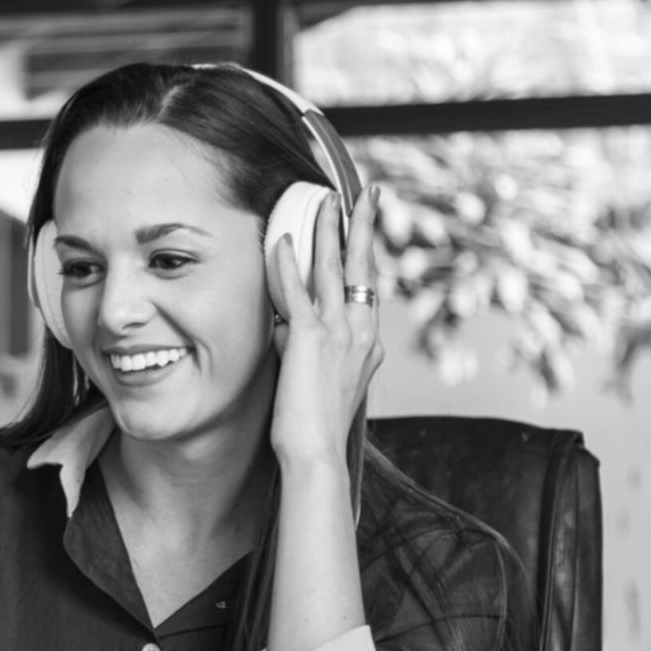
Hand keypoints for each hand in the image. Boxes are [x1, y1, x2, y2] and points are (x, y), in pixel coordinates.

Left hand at [265, 184, 384, 466]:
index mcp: (367, 345)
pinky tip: (282, 242)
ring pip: (336, 270)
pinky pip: (298, 293)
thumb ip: (306, 350)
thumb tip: (286, 329)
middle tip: (367, 195)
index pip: (368, 290)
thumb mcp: (318, 382)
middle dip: (363, 227)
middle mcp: (361, 334)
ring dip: (330, 231)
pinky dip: (289, 265)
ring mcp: (339, 335)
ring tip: (328, 200)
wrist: (317, 456)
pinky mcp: (310, 341)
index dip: (365, 257)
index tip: (363, 231)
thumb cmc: (315, 431)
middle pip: (364, 268)